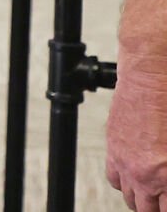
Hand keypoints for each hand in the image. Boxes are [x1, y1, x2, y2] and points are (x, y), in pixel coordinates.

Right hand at [109, 54, 166, 209]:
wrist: (150, 77)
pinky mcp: (113, 149)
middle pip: (149, 209)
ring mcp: (126, 162)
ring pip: (131, 199)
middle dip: (159, 207)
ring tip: (153, 196)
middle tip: (164, 200)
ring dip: (143, 200)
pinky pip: (114, 179)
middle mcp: (144, 173)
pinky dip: (125, 184)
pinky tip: (136, 179)